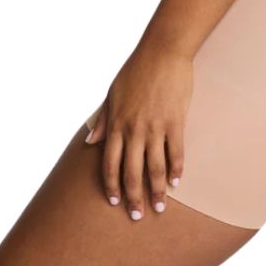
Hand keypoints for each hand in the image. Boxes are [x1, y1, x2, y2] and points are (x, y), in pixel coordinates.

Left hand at [84, 40, 192, 220]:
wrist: (162, 50)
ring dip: (157, 191)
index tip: (115, 202)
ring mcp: (156, 126)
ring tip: (160, 206)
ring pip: (155, 167)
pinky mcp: (175, 120)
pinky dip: (176, 169)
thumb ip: (103, 120)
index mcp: (116, 123)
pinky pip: (176, 151)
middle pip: (132, 172)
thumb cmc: (136, 69)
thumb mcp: (112, 93)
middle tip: (138, 215)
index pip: (110, 164)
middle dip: (134, 197)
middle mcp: (134, 129)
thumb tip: (89, 143)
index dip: (111, 186)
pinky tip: (177, 181)